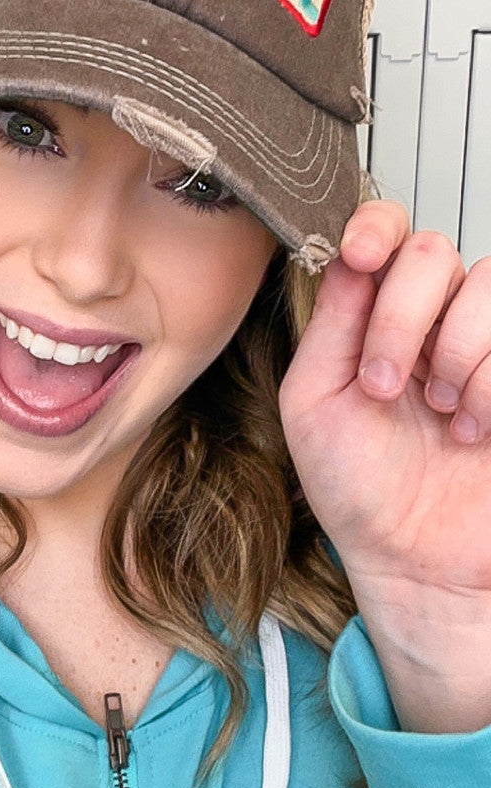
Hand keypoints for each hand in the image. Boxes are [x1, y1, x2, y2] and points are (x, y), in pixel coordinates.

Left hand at [279, 199, 490, 729]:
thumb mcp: (313, 400)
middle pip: (430, 252)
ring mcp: (482, 344)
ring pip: (484, 284)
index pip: (383, 234)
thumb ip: (331, 323)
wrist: (415, 561)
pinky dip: (489, 383)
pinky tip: (472, 426)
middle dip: (401, 318)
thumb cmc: (357, 487)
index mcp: (371, 316)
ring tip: (438, 412)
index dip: (374, 227)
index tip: (358, 256)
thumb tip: (345, 255)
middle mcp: (431, 319)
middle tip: (384, 386)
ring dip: (452, 353)